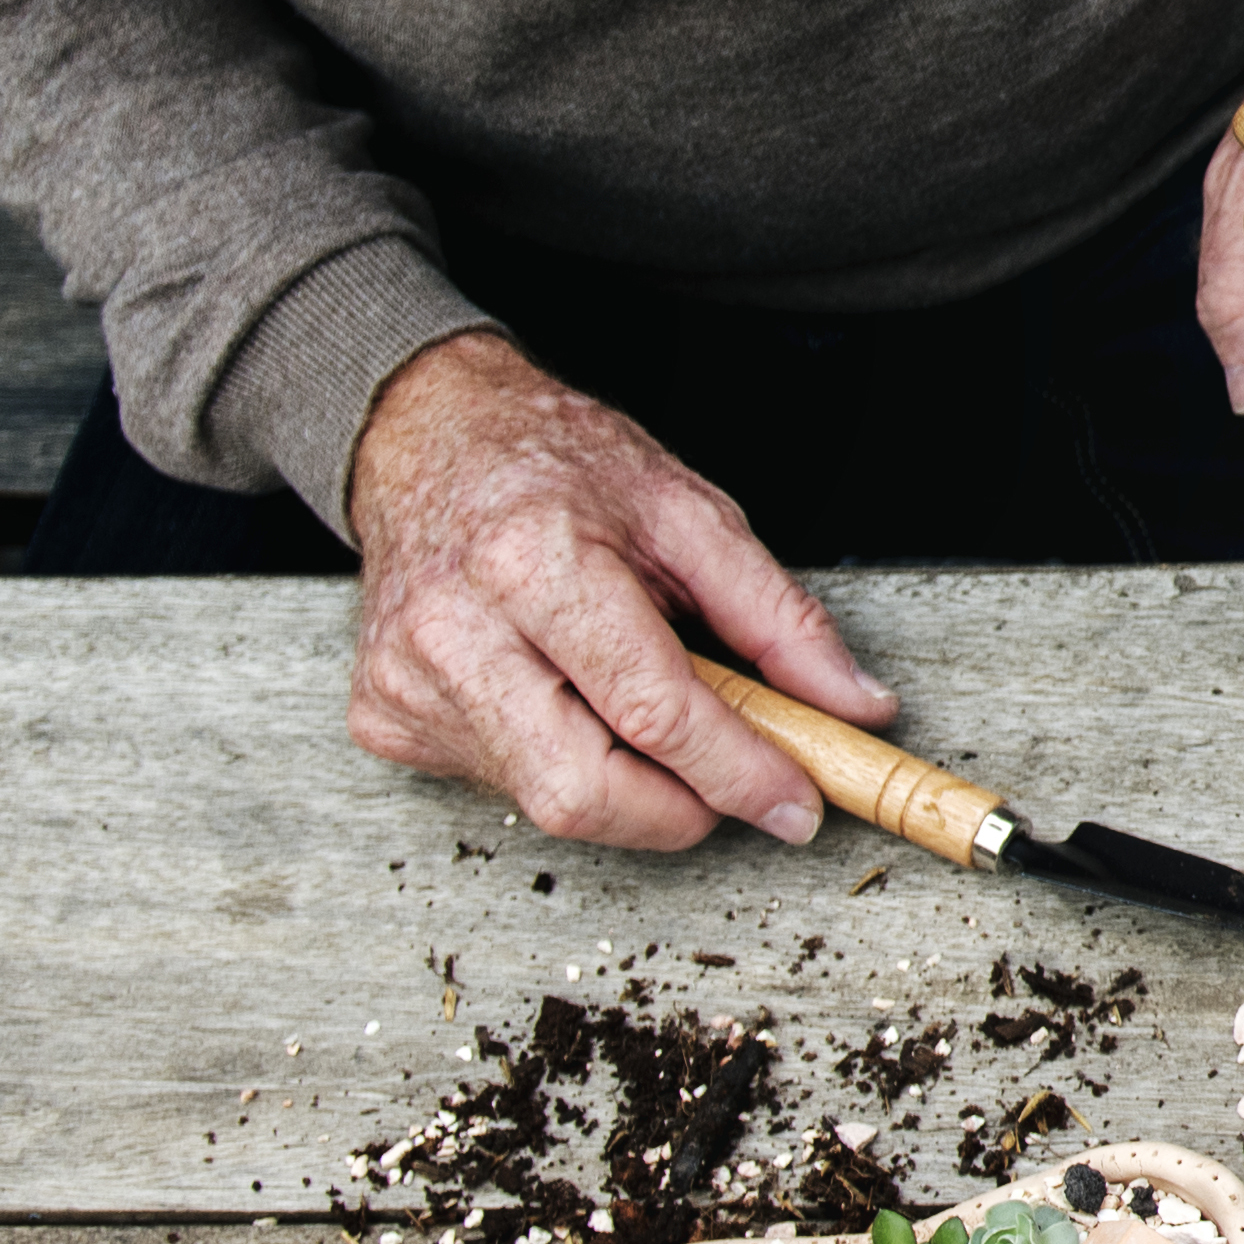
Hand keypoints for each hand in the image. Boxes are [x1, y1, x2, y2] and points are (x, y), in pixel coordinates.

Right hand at [344, 331, 897, 848]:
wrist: (423, 433)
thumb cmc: (555, 468)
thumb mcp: (687, 514)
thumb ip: (780, 620)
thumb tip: (856, 707)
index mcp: (534, 565)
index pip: (656, 715)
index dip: (741, 775)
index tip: (799, 803)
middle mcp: (455, 631)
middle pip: (587, 792)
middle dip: (681, 809)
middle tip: (730, 779)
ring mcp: (410, 682)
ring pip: (550, 804)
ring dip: (626, 786)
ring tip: (634, 705)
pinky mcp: (387, 718)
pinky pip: (504, 785)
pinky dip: (563, 763)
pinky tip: (562, 697)